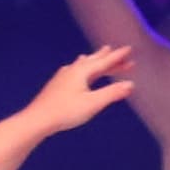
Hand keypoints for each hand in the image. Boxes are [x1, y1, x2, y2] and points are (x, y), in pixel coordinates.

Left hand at [22, 43, 139, 134]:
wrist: (38, 119)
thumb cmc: (66, 111)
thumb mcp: (93, 103)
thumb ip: (112, 93)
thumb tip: (130, 84)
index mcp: (82, 72)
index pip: (104, 62)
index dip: (118, 57)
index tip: (129, 49)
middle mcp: (72, 70)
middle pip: (94, 61)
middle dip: (109, 58)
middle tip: (121, 54)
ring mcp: (63, 77)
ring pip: (83, 64)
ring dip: (95, 60)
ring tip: (100, 54)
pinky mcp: (57, 84)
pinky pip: (74, 70)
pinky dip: (82, 67)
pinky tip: (75, 69)